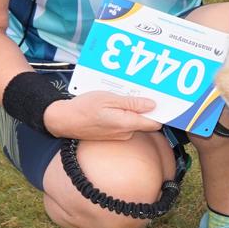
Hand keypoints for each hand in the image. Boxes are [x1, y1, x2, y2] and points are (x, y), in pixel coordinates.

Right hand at [43, 91, 162, 140]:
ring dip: (134, 109)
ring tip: (127, 95)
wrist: (62, 120)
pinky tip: (116, 103)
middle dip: (148, 108)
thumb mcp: (109, 99)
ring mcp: (119, 135)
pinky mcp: (112, 135)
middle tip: (145, 91)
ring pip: (135, 121)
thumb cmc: (84, 108)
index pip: (155, 123)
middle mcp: (125, 133)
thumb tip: (153, 105)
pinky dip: (124, 114)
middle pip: (146, 121)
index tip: (166, 101)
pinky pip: (125, 123)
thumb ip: (132, 103)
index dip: (162, 112)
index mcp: (126, 124)